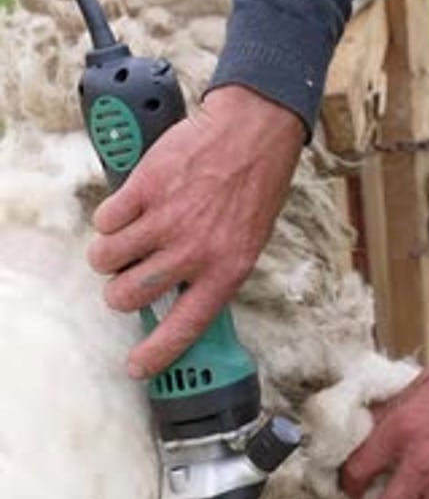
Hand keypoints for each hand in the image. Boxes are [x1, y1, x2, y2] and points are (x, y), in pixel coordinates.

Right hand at [87, 85, 304, 377]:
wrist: (252, 131)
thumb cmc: (253, 186)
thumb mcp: (247, 241)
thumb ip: (214, 272)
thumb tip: (177, 299)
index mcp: (226, 269)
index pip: (184, 327)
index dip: (156, 354)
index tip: (136, 366)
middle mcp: (194, 250)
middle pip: (128, 295)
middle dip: (119, 292)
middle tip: (127, 276)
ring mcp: (166, 219)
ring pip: (106, 259)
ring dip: (107, 255)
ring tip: (122, 241)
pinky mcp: (145, 188)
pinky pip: (105, 220)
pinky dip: (109, 219)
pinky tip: (126, 210)